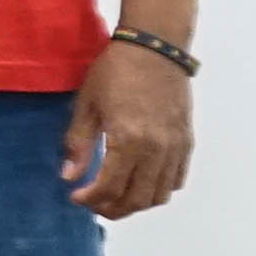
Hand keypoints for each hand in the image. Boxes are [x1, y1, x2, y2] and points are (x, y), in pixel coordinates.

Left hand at [62, 40, 195, 218]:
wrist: (155, 47)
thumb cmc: (116, 70)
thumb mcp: (87, 105)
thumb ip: (79, 145)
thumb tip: (69, 176)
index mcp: (129, 140)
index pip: (110, 188)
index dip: (90, 199)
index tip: (75, 196)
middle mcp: (156, 149)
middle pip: (136, 199)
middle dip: (111, 208)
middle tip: (93, 203)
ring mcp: (175, 147)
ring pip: (159, 195)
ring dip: (135, 203)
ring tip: (115, 197)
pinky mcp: (186, 141)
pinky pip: (176, 180)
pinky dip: (158, 190)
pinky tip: (140, 182)